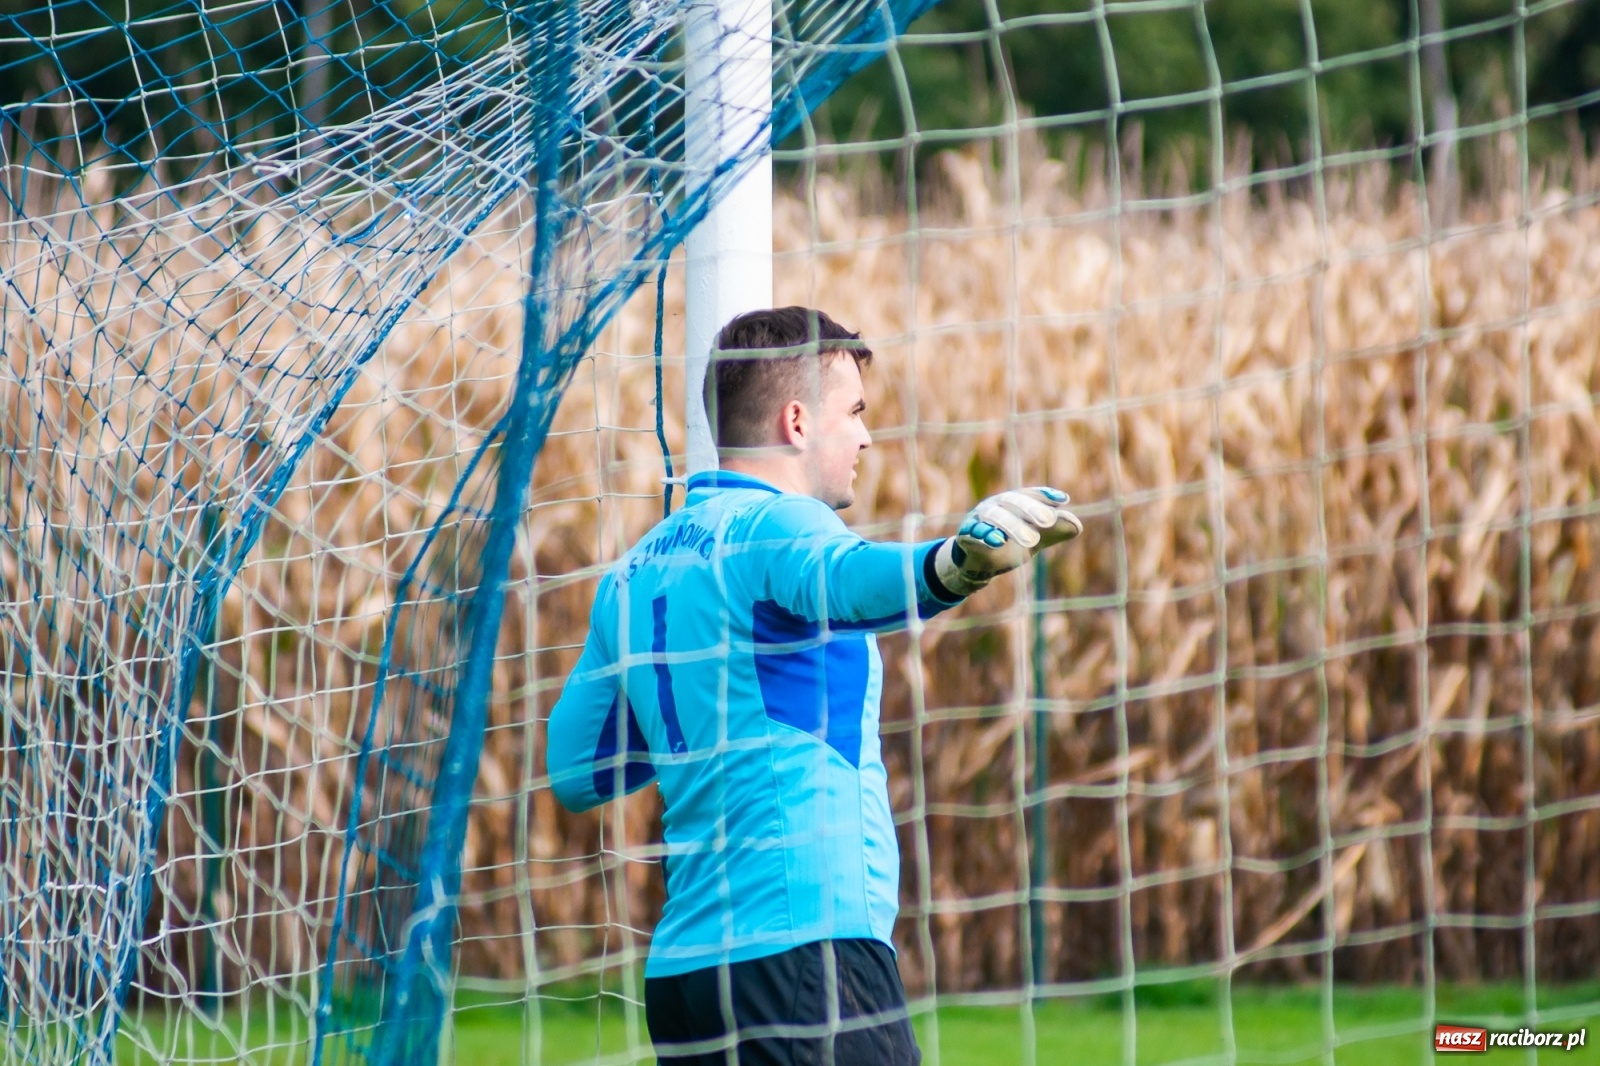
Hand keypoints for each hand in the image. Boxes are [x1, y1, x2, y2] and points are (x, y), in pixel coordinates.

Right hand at [933, 487, 1081, 596]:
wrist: (979, 562)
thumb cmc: (1010, 544)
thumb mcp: (1036, 539)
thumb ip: (1054, 531)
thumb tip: (1077, 526)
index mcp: (1013, 502)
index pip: (1029, 494)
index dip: (1044, 496)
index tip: (1063, 500)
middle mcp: (996, 505)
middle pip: (1012, 501)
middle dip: (1031, 510)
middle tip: (1049, 522)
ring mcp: (979, 518)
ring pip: (994, 516)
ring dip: (1012, 525)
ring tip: (1031, 540)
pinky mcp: (966, 534)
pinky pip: (973, 532)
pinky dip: (984, 535)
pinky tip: (997, 542)